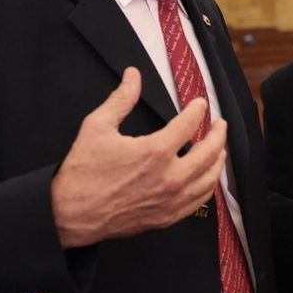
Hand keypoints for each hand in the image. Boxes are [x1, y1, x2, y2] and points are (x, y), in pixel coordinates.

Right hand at [50, 68, 226, 247]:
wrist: (71, 214)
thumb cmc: (83, 171)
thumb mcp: (98, 126)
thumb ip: (121, 99)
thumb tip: (134, 75)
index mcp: (155, 151)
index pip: (189, 125)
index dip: (198, 111)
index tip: (200, 104)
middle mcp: (170, 177)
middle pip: (209, 152)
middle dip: (218, 135)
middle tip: (221, 125)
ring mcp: (171, 200)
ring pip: (209, 179)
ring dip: (218, 161)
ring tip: (220, 149)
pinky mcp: (168, 217)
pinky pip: (199, 201)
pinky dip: (208, 186)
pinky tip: (207, 178)